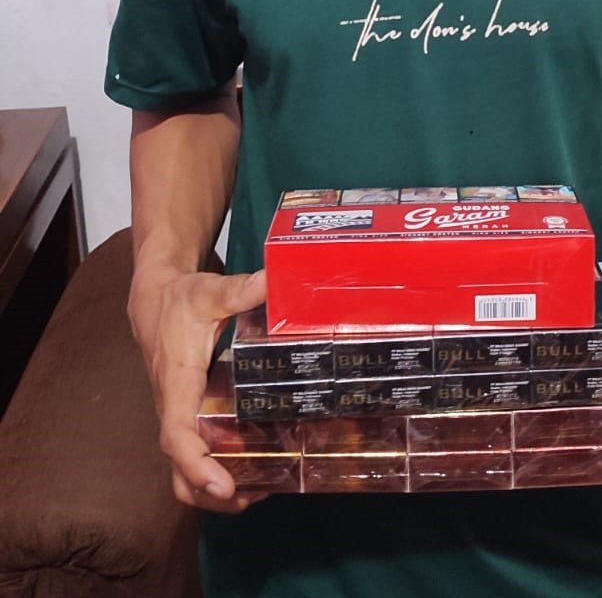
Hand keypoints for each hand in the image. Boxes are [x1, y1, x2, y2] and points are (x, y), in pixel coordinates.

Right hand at [128, 266, 267, 513]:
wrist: (154, 298)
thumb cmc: (181, 298)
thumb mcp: (210, 290)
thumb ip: (240, 290)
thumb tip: (272, 280)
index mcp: (177, 383)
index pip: (178, 436)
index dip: (197, 465)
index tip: (223, 485)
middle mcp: (173, 407)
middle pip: (179, 471)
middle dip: (210, 494)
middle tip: (252, 496)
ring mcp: (178, 414)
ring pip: (183, 470)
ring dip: (213, 491)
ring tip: (258, 490)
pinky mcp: (186, 414)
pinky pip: (194, 454)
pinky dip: (216, 471)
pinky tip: (252, 466)